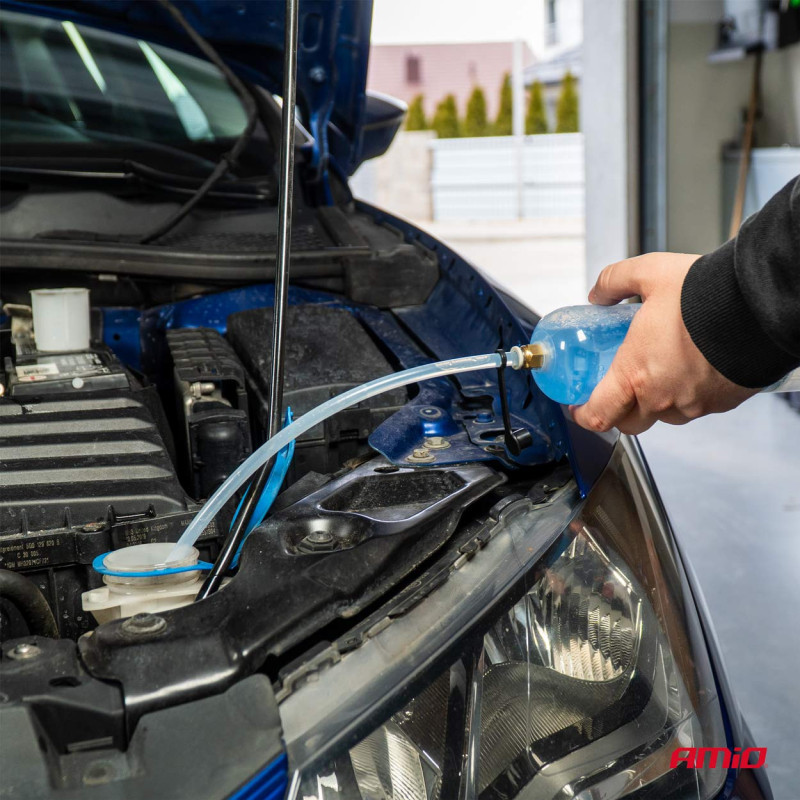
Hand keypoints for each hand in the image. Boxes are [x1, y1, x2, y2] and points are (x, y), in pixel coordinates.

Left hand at [570, 252, 757, 434]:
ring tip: (658, 373)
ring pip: (664, 416)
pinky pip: (696, 409)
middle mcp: (661, 397)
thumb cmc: (704, 295)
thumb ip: (615, 282)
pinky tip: (690, 370)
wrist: (758, 306)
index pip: (598, 415)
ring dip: (655, 402)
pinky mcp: (721, 403)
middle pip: (629, 423)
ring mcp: (693, 404)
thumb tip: (598, 294)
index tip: (579, 407)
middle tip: (616, 390)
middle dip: (618, 410)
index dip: (583, 415)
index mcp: (634, 374)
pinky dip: (687, 396)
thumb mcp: (648, 274)